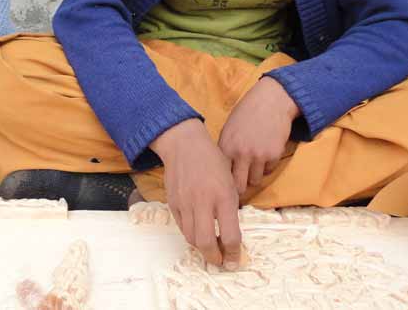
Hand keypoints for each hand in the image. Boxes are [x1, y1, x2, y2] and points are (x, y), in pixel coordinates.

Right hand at [150, 118, 241, 266]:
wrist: (184, 145)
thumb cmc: (212, 162)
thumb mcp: (230, 182)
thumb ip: (230, 208)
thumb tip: (231, 235)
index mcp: (223, 196)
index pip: (230, 235)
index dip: (234, 253)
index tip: (235, 260)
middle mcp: (203, 202)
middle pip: (206, 242)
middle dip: (214, 258)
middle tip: (220, 262)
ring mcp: (185, 203)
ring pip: (191, 238)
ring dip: (202, 248)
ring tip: (210, 249)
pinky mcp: (173, 203)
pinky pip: (182, 227)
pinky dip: (191, 234)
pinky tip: (198, 232)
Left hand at [218, 76, 298, 193]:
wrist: (271, 100)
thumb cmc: (247, 112)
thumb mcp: (229, 128)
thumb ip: (226, 149)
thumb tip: (222, 172)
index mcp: (225, 146)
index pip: (221, 175)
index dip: (224, 182)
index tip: (225, 186)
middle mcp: (240, 153)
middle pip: (238, 187)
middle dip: (239, 188)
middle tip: (240, 185)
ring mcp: (258, 155)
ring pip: (255, 181)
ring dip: (254, 176)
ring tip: (253, 165)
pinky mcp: (274, 155)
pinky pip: (269, 171)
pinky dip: (267, 166)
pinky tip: (265, 153)